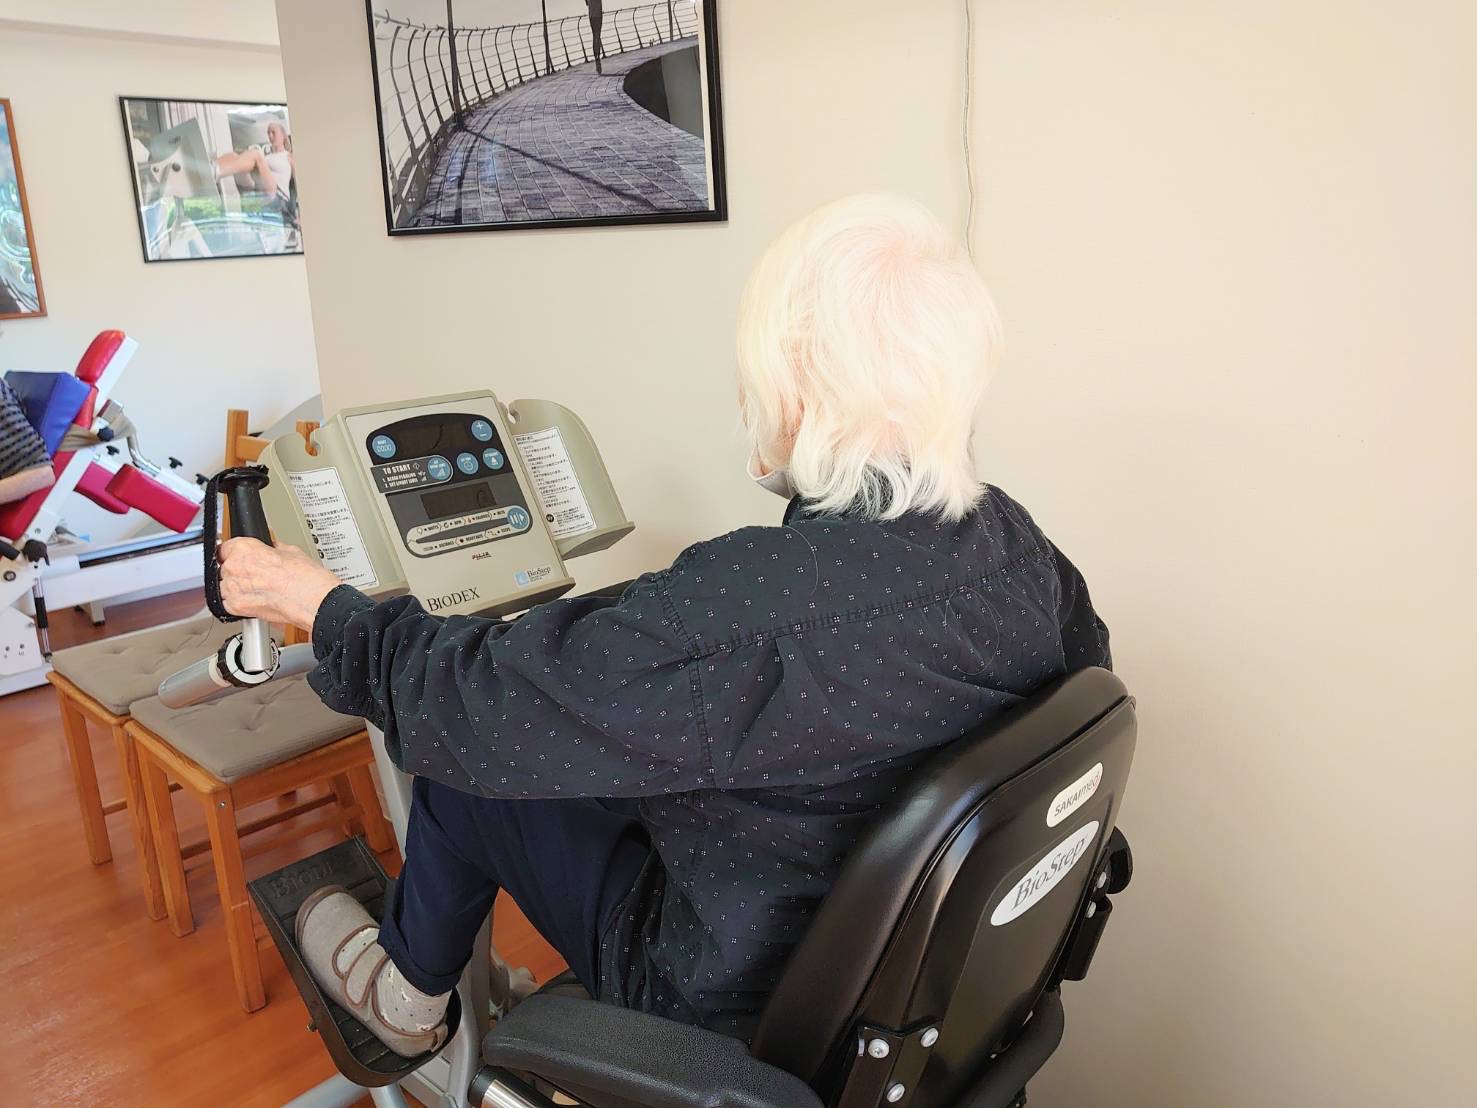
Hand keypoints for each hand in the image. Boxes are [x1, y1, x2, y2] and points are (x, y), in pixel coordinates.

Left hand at [217, 538, 342, 629]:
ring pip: (224, 586)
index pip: (225, 548)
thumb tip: (272, 550)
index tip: (242, 558)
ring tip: (257, 589)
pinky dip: (238, 603)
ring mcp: (232, 589)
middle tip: (257, 575)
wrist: (311, 600)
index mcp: (244, 548)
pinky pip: (227, 603)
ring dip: (236, 588)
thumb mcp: (290, 551)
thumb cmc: (304, 577)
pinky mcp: (235, 607)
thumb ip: (272, 549)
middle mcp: (234, 567)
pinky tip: (255, 600)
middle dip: (238, 572)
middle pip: (225, 568)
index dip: (235, 553)